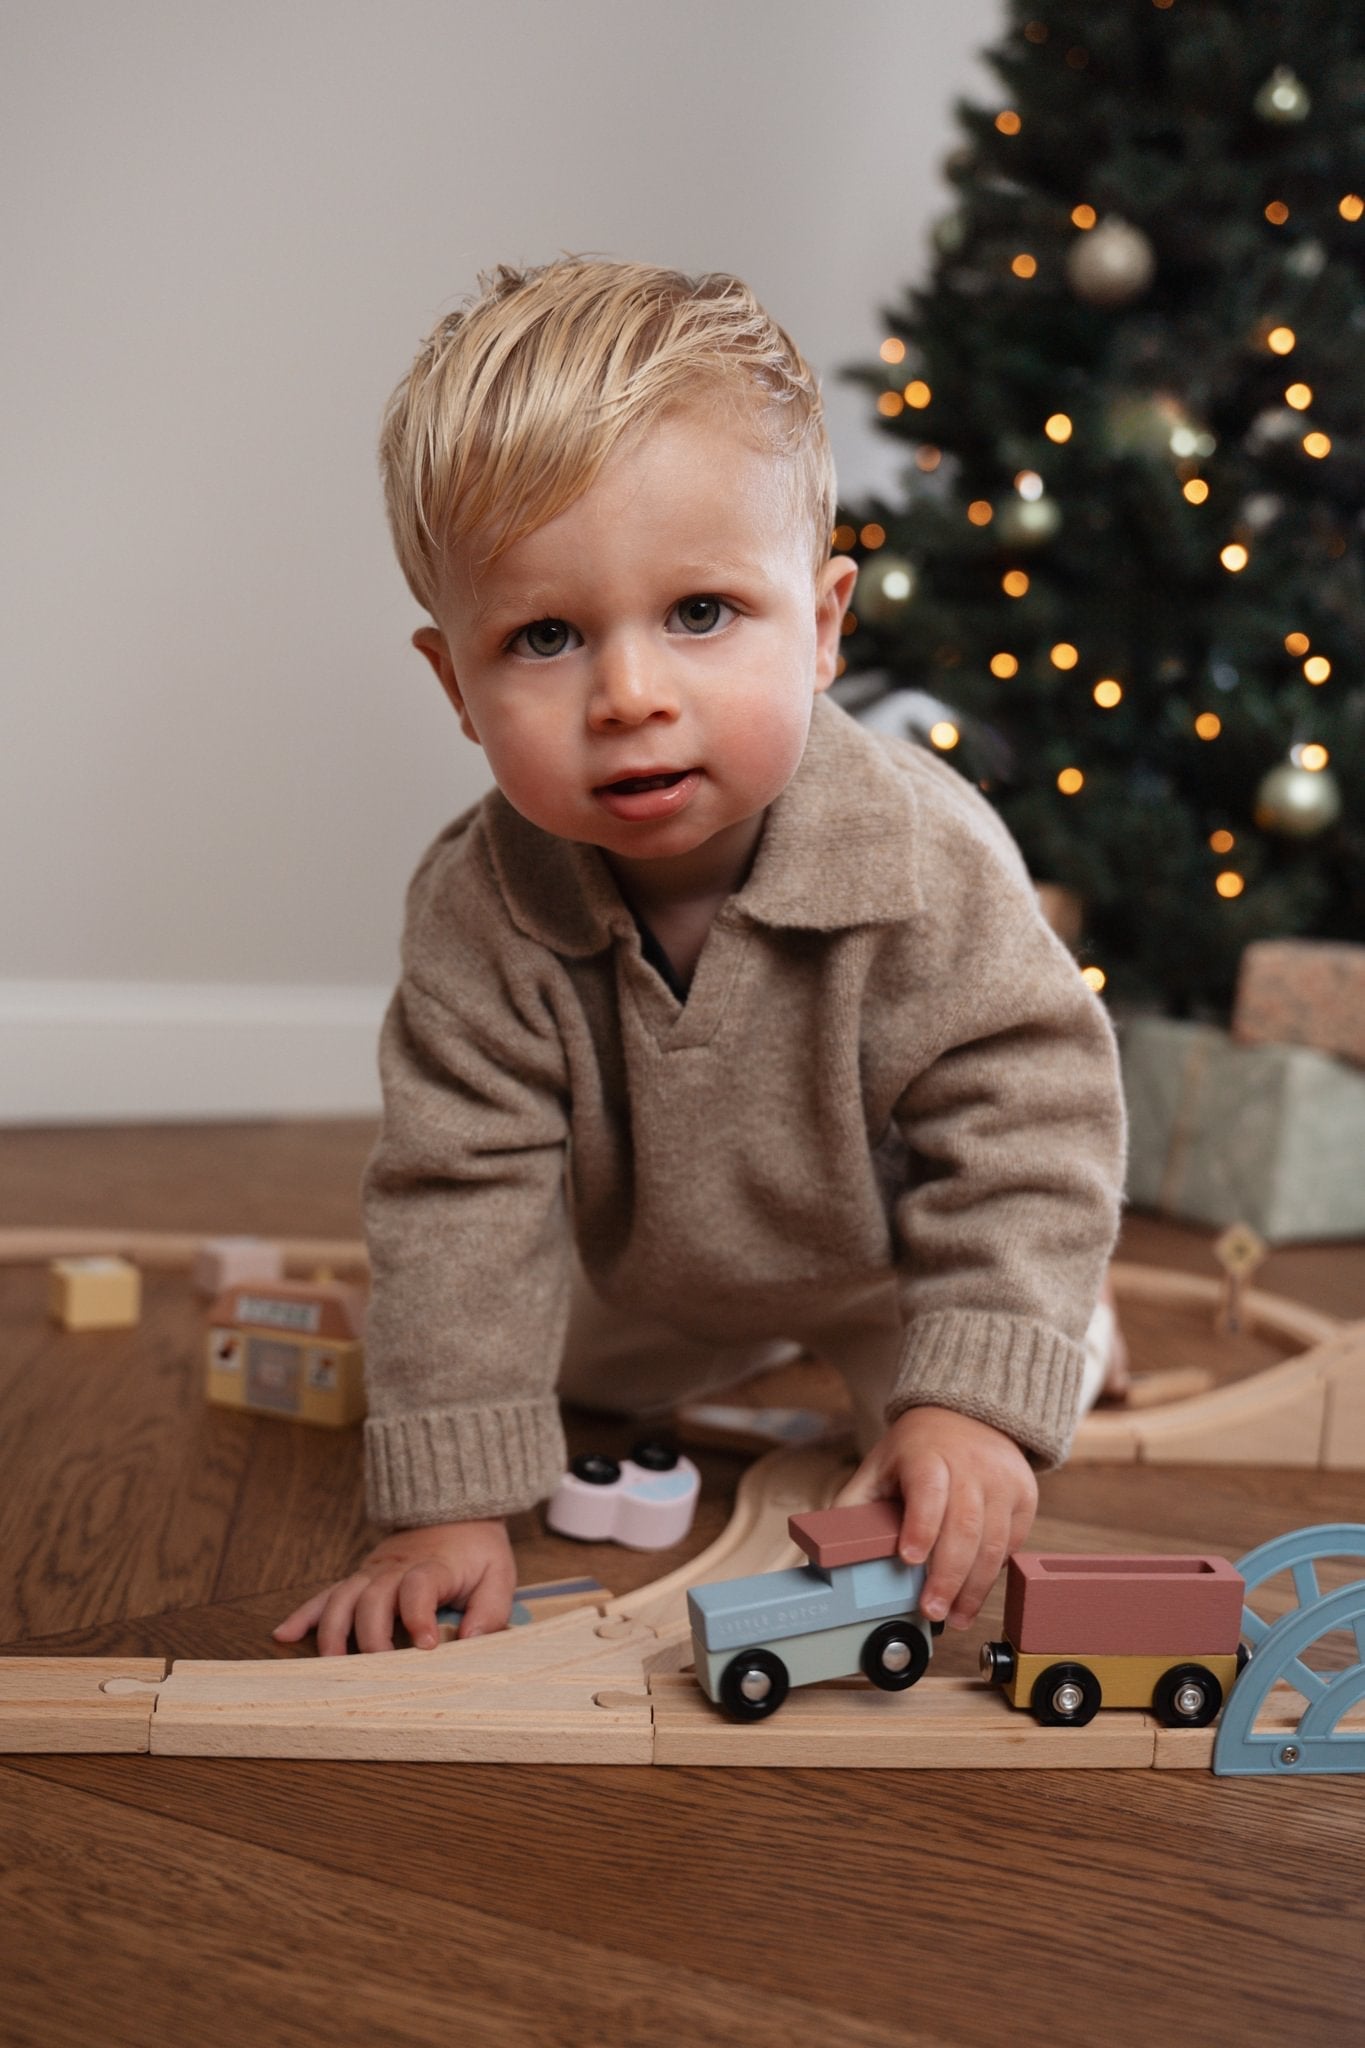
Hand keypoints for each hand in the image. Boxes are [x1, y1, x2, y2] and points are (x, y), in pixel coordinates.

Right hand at [272, 1518, 515, 1654]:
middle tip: (380, 1668)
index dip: (419, 1615)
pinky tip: (283, 1635)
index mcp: (433, 1565)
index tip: (427, 1645)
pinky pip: (326, 1594)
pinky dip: (304, 1614)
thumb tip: (471, 1644)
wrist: (455, 1510)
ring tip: (332, 1665)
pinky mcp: (359, 1579)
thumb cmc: (476, 1549)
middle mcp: (395, 1568)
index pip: (419, 1586)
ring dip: (334, 1632)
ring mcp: (372, 1572)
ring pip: (343, 1598)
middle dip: (372, 1636)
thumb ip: (490, 1610)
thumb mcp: (499, 1575)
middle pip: (373, 1598)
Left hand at [835, 1406, 1037, 1630]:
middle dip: (948, 1576)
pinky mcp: (1025, 1494)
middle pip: (965, 1525)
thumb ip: (856, 1505)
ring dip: (974, 1587)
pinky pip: (1013, 1541)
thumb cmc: (917, 1450)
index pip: (928, 1490)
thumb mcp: (879, 1466)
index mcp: (928, 1454)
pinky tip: (975, 1591)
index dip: (921, 1526)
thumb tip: (828, 1550)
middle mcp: (971, 1465)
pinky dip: (994, 1571)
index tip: (909, 1560)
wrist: (967, 1416)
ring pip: (993, 1541)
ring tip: (956, 1617)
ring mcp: (1003, 1479)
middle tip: (931, 1610)